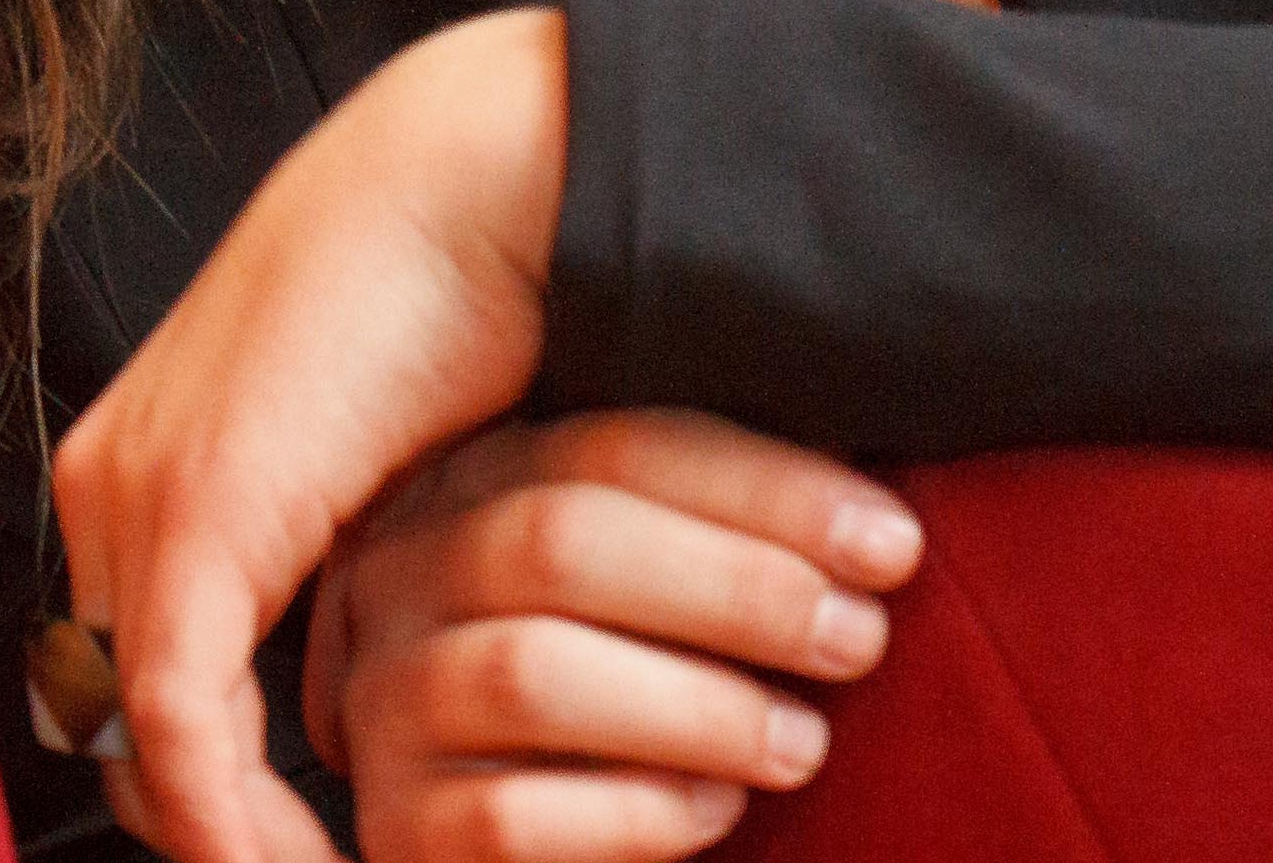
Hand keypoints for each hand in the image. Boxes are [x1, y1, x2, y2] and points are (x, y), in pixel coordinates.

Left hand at [49, 8, 570, 862]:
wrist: (467, 187)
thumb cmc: (449, 313)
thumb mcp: (366, 467)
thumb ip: (329, 550)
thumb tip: (354, 667)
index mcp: (140, 466)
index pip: (121, 668)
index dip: (192, 782)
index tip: (297, 847)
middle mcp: (110, 483)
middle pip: (110, 712)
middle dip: (198, 823)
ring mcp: (140, 497)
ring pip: (133, 733)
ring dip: (219, 841)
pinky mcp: (198, 519)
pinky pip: (176, 724)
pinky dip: (229, 822)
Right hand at [310, 410, 919, 862]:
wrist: (541, 836)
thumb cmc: (628, 698)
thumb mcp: (648, 589)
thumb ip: (704, 531)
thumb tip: (870, 514)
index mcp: (464, 483)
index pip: (605, 448)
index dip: (760, 489)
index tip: (889, 542)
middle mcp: (397, 575)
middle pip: (554, 542)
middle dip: (733, 588)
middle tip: (857, 639)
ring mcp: (384, 699)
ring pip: (527, 673)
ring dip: (697, 707)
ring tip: (801, 744)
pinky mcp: (399, 827)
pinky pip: (509, 815)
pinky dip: (638, 810)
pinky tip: (716, 810)